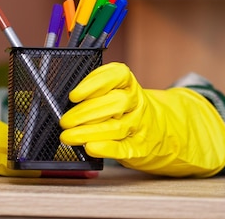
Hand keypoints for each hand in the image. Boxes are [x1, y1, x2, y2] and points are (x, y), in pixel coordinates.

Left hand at [59, 62, 224, 176]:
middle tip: (64, 121)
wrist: (160, 130)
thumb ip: (94, 91)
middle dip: (85, 113)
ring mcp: (140, 125)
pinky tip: (90, 148)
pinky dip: (106, 148)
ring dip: (89, 132)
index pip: (115, 76)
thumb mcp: (115, 91)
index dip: (93, 84)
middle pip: (114, 104)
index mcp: (128, 83)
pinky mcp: (139, 147)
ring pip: (117, 127)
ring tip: (68, 137)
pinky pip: (123, 147)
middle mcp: (136, 102)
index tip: (74, 95)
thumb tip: (65, 102)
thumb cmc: (124, 108)